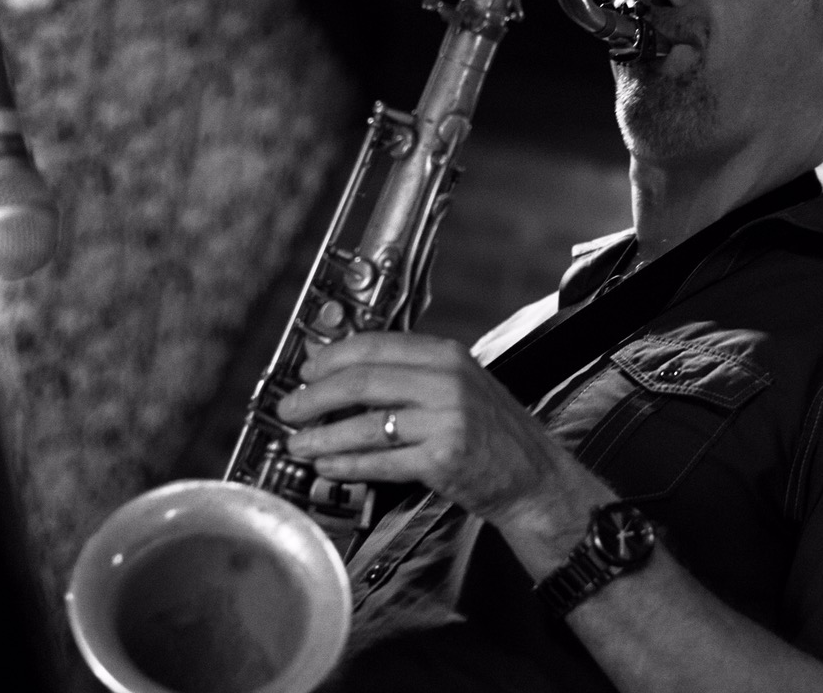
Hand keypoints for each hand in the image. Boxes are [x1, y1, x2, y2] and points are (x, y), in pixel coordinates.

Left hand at [276, 331, 570, 523]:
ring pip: (365, 425)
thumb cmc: (491, 431)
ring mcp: (447, 421)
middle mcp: (447, 382)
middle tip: (289, 410)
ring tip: (298, 445)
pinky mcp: (443, 459)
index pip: (376, 346)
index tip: (305, 371)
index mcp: (448, 355)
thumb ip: (408, 374)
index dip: (332, 358)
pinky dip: (347, 465)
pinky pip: (381, 461)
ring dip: (322, 437)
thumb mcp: (458, 386)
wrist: (533, 476)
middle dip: (315, 397)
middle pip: (362, 382)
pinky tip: (328, 467)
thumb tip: (338, 366)